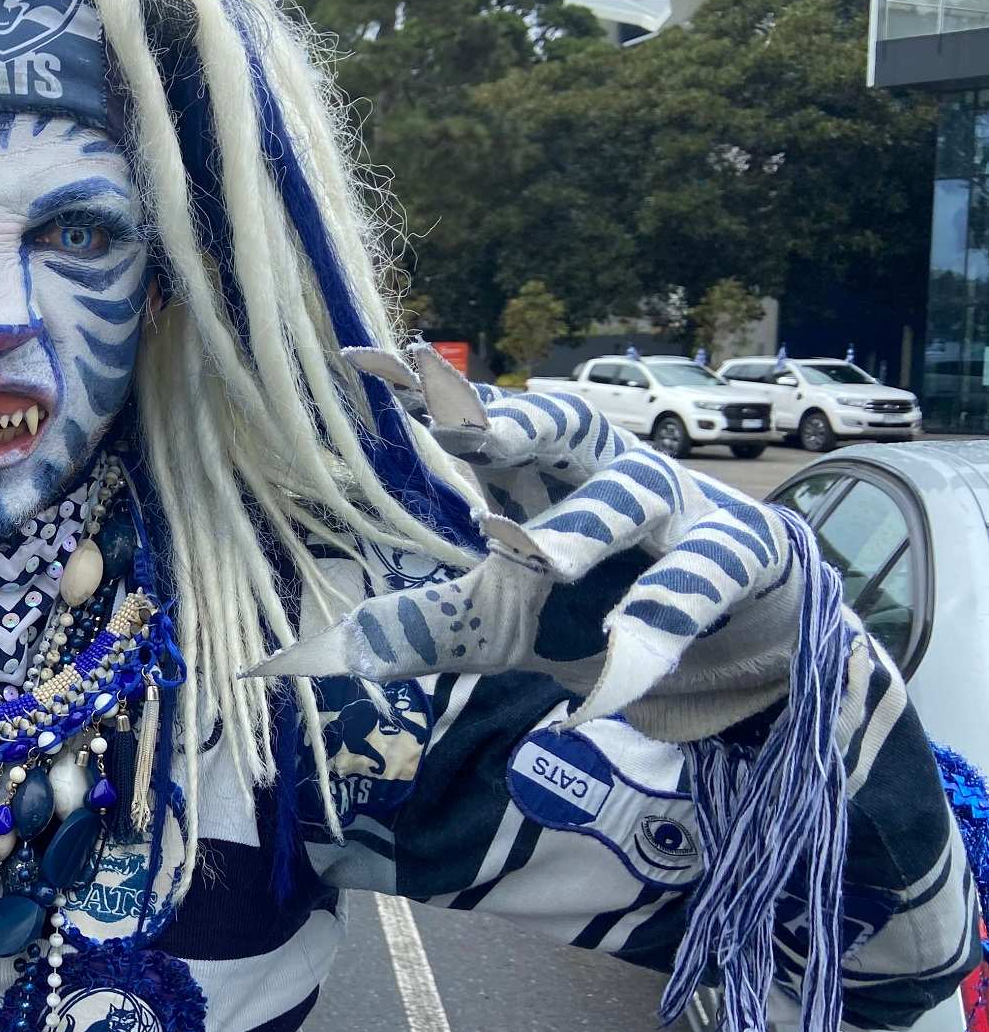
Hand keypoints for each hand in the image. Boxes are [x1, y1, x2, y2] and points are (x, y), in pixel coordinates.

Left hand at [250, 347, 806, 742]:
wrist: (735, 626)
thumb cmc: (595, 605)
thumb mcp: (497, 624)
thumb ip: (414, 632)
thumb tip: (296, 662)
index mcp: (543, 470)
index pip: (480, 419)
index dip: (427, 392)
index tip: (358, 361)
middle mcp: (605, 470)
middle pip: (561, 424)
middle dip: (511, 422)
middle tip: (457, 429)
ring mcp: (675, 510)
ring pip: (627, 501)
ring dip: (581, 528)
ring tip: (535, 556)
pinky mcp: (731, 561)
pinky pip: (689, 593)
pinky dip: (651, 634)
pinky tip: (615, 670)